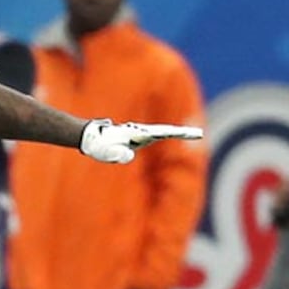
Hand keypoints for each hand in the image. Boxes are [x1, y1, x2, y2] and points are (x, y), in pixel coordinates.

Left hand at [78, 119, 203, 163]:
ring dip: (176, 133)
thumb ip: (115, 153)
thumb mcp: (104, 151)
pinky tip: (177, 136)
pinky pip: (154, 138)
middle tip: (198, 133)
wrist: (90, 137)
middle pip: (164, 131)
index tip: (192, 134)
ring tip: (194, 134)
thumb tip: (129, 156)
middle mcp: (140, 132)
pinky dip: (167, 136)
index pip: (160, 133)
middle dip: (182, 133)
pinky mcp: (137, 140)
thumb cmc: (98, 145)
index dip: (176, 134)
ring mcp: (139, 135)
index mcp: (136, 134)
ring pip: (160, 134)